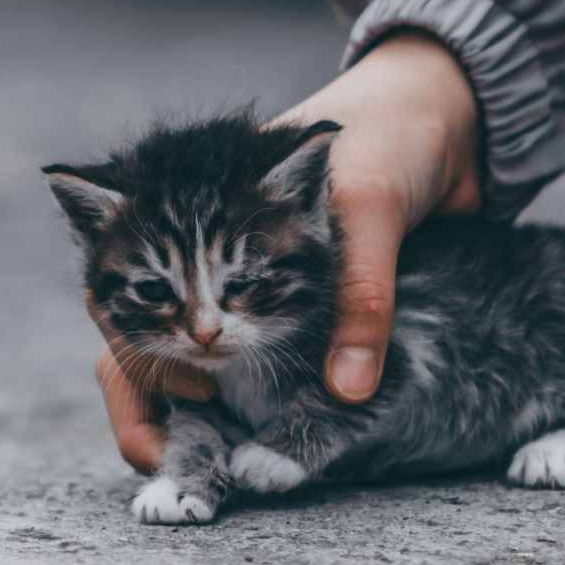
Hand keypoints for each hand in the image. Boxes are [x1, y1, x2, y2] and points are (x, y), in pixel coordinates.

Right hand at [90, 29, 480, 471]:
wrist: (445, 108)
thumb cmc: (391, 133)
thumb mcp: (371, 205)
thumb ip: (362, 294)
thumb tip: (347, 388)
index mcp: (193, 202)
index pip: (120, 286)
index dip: (140, 349)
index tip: (196, 396)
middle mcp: (203, 241)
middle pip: (132, 328)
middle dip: (142, 397)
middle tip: (170, 456)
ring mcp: (236, 269)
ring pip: (173, 344)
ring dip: (173, 400)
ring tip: (199, 453)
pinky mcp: (279, 292)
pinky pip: (234, 348)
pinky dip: (229, 393)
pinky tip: (245, 429)